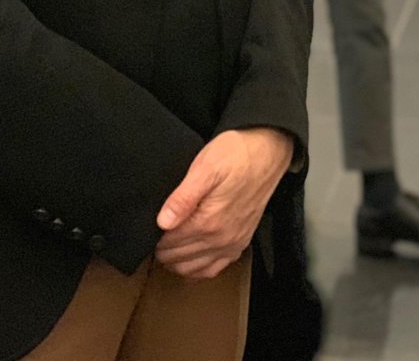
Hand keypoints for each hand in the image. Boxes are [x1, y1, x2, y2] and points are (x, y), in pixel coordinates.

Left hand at [155, 127, 292, 279]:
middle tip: (155, 236)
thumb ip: (183, 197)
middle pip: (180, 258)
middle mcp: (222, 239)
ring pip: (195, 269)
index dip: (155, 237)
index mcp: (209, 222)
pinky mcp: (242, 242)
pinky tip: (191, 258)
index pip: (170, 244)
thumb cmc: (236, 153)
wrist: (268, 149)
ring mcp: (233, 243)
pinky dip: (199, 269)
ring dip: (177, 262)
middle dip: (163, 250)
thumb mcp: (206, 167)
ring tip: (168, 246)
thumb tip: (162, 222)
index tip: (149, 229)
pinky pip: (215, 269)